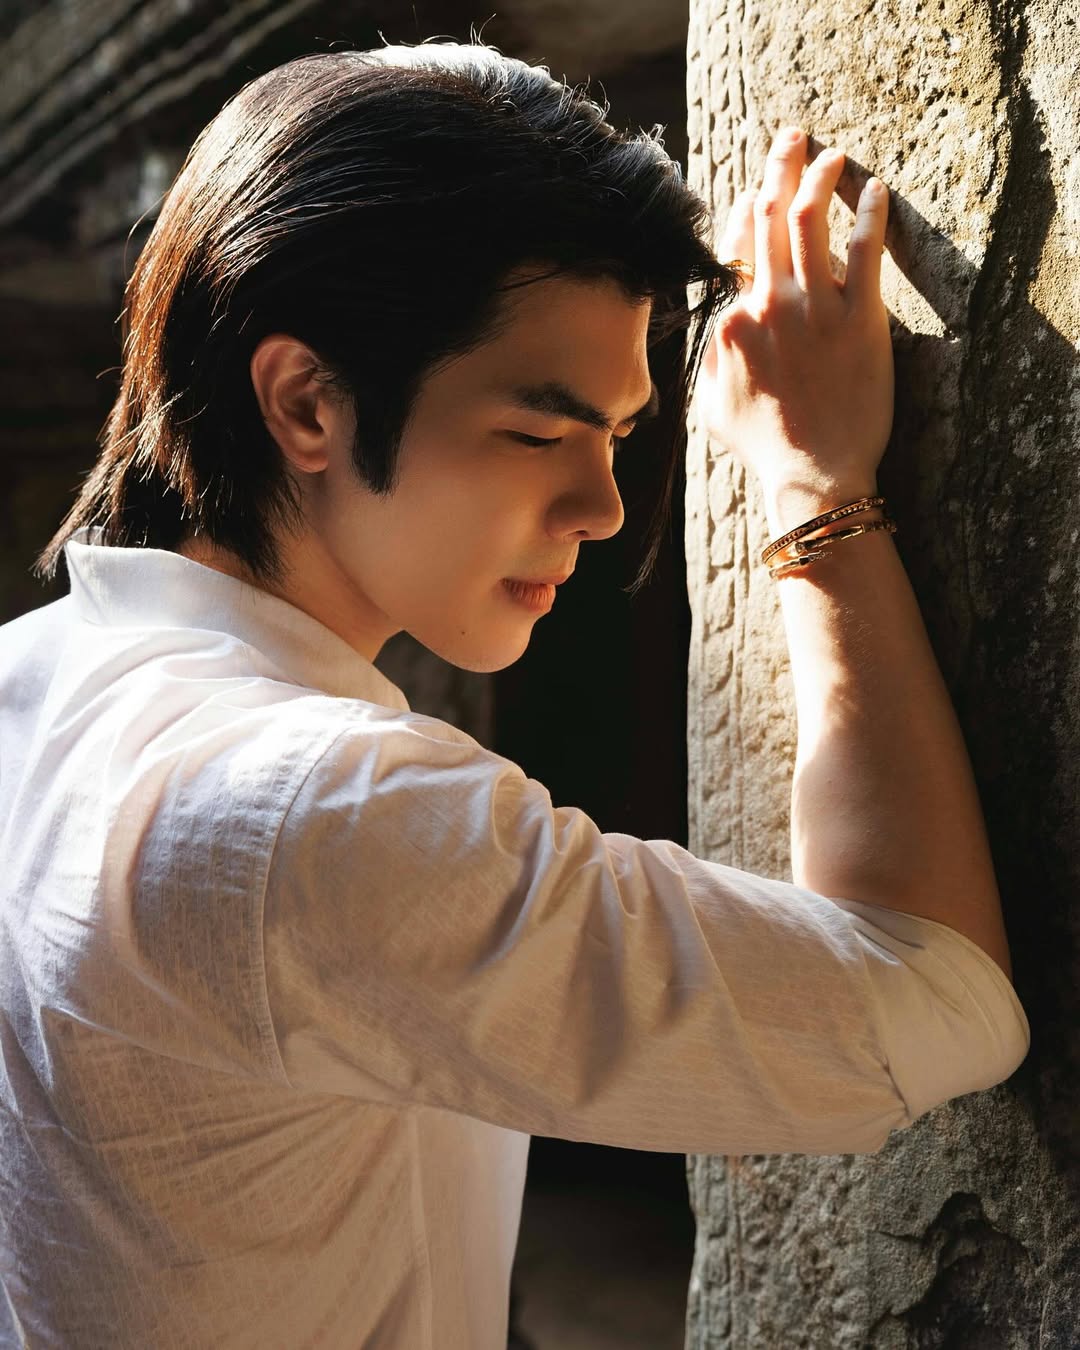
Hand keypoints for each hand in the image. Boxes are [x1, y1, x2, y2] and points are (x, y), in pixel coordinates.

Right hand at [695, 127, 893, 517]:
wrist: (812, 475)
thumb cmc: (761, 448)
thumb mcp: (710, 404)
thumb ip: (710, 354)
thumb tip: (713, 324)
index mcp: (730, 321)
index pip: (735, 245)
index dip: (747, 209)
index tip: (757, 193)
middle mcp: (768, 304)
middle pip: (770, 215)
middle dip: (780, 166)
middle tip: (793, 137)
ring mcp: (814, 309)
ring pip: (811, 219)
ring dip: (821, 176)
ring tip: (833, 154)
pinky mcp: (860, 319)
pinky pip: (865, 250)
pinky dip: (870, 213)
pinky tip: (876, 190)